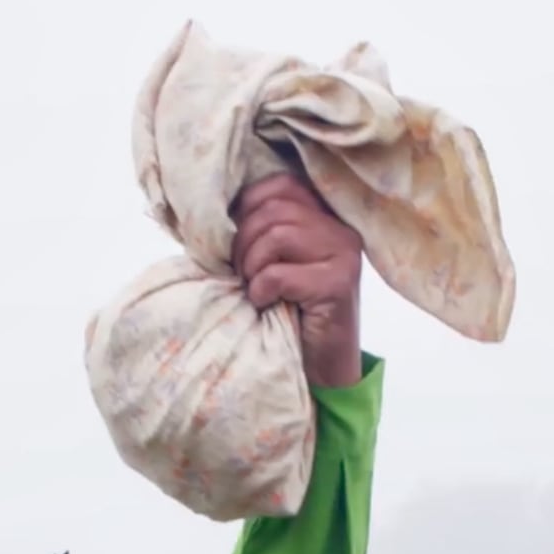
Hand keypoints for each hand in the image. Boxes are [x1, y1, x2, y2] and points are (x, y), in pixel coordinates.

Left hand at [231, 172, 365, 388]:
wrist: (321, 368)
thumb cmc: (289, 314)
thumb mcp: (272, 264)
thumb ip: (257, 232)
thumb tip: (209, 211)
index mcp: (324, 216)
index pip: (279, 185)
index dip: (246, 207)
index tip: (235, 241)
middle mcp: (339, 229)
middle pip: (274, 209)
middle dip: (243, 243)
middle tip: (242, 275)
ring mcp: (344, 253)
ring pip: (277, 236)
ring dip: (252, 266)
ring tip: (256, 289)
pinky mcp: (339, 283)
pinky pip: (280, 273)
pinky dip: (262, 289)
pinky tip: (266, 303)